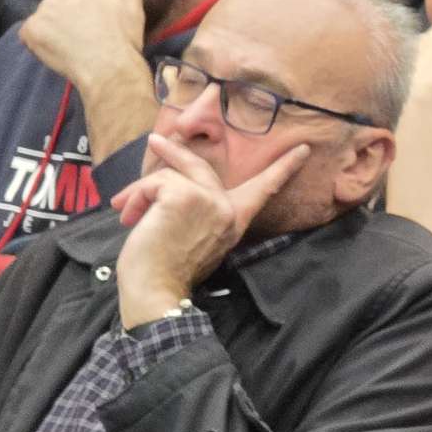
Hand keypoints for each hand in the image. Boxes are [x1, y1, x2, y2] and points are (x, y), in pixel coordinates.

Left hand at [20, 0, 148, 97]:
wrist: (109, 70)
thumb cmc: (123, 39)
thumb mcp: (134, 9)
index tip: (84, 12)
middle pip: (53, 0)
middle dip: (62, 13)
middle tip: (80, 32)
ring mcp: (41, 12)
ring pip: (42, 18)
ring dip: (50, 28)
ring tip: (71, 45)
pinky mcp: (30, 31)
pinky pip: (28, 35)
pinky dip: (38, 43)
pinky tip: (57, 51)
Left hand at [109, 132, 309, 325]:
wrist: (156, 291)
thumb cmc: (167, 272)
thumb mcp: (195, 239)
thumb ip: (198, 214)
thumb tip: (168, 187)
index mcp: (234, 222)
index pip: (265, 190)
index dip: (284, 168)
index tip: (303, 149)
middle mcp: (227, 209)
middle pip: (200, 166)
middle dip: (175, 152)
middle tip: (156, 140)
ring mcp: (208, 200)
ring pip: (170, 175)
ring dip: (141, 192)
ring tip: (128, 213)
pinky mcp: (184, 195)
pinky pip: (155, 182)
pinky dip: (136, 197)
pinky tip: (131, 217)